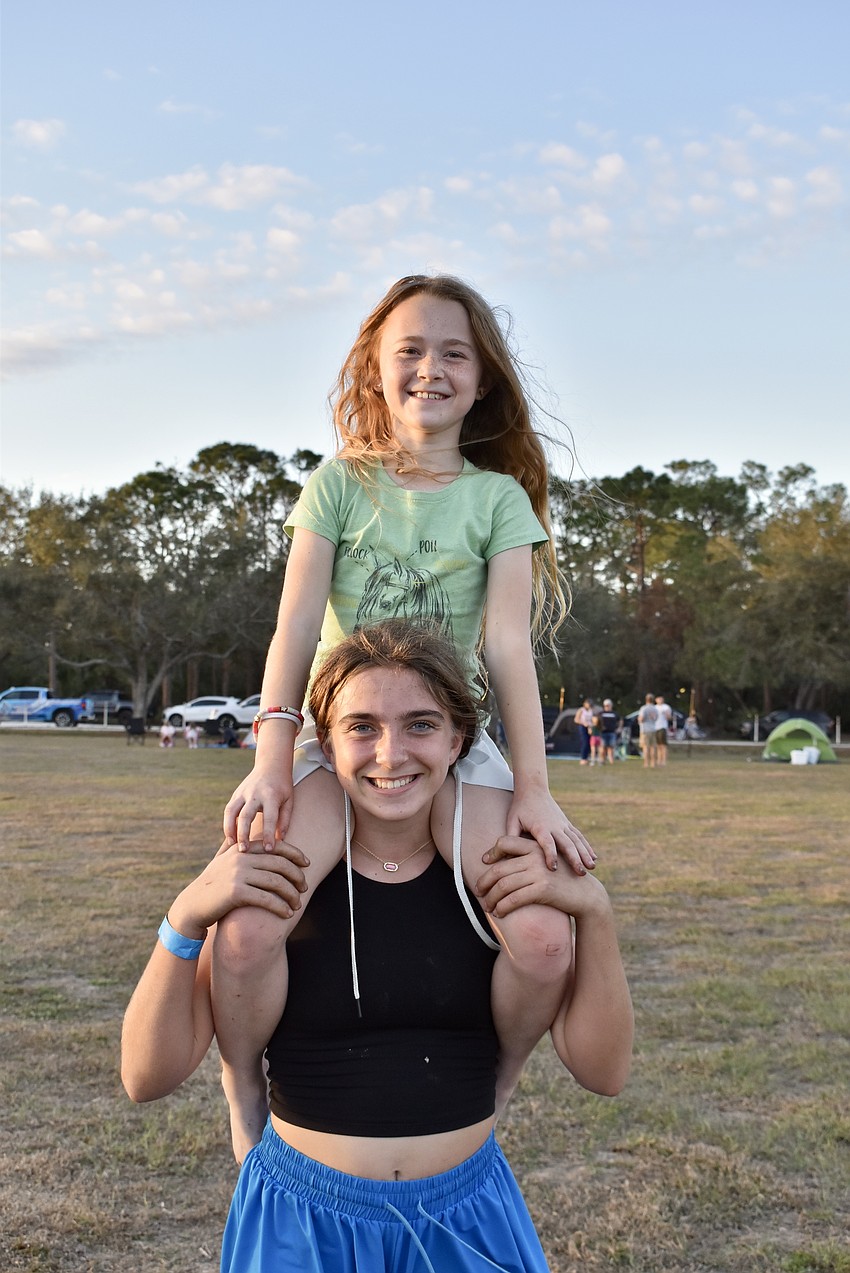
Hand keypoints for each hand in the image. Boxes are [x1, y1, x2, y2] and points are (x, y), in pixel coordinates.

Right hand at [168, 838, 309, 937]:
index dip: (295, 853)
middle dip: (297, 876)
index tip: (307, 863)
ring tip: (297, 904)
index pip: (276, 846)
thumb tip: (250, 837)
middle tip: (305, 888)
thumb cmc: (211, 884)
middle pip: (280, 864)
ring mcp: (238, 874)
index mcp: (242, 848)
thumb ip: (236, 847)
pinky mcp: (236, 892)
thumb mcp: (222, 860)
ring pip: (276, 882)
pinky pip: (266, 899)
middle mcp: (241, 858)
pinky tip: (287, 913)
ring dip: (291, 894)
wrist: (192, 905)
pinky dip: (280, 907)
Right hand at [224, 767, 294, 851]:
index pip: (269, 817)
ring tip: (231, 845)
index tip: (268, 850)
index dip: (269, 834)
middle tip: (243, 850)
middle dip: (243, 833)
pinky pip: (229, 810)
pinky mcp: (236, 794)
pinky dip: (228, 824)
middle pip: (246, 815)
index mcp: (271, 795)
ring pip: (231, 812)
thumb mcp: (289, 801)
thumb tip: (280, 840)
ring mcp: (243, 792)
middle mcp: (255, 793)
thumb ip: (284, 820)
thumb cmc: (283, 786)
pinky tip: (230, 837)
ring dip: (230, 829)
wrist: (271, 765)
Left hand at [477, 835, 607, 919]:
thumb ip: (529, 856)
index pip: (505, 841)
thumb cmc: (564, 878)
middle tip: (478, 891)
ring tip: (487, 906)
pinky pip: (514, 899)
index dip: (491, 852)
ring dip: (491, 898)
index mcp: (535, 845)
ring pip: (504, 885)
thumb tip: (505, 860)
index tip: (483, 863)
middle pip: (499, 868)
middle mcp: (536, 856)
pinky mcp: (544, 888)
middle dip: (484, 881)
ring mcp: (540, 872)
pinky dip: (503, 907)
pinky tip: (499, 913)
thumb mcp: (547, 861)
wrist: (587, 894)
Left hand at [506, 788, 596, 873]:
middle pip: (567, 843)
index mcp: (540, 826)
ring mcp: (563, 824)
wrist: (533, 788)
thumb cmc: (520, 807)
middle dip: (574, 858)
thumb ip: (510, 838)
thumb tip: (501, 857)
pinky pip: (579, 836)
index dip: (549, 854)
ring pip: (576, 840)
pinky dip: (587, 846)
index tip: (553, 868)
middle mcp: (554, 826)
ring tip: (592, 867)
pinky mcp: (567, 824)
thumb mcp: (512, 821)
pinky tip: (593, 857)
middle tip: (581, 873)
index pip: (546, 842)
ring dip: (585, 853)